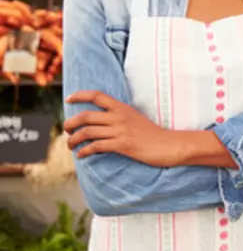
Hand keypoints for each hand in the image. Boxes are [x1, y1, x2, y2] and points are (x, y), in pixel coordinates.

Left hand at [64, 91, 184, 166]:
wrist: (169, 145)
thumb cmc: (153, 134)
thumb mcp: (136, 118)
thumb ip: (119, 117)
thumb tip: (100, 122)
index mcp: (123, 108)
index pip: (97, 95)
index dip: (80, 95)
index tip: (68, 99)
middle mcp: (120, 117)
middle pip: (86, 116)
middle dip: (70, 123)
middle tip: (66, 129)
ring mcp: (120, 131)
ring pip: (86, 132)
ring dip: (73, 140)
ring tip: (70, 145)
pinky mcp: (122, 145)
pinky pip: (96, 146)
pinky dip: (84, 151)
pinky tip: (82, 154)